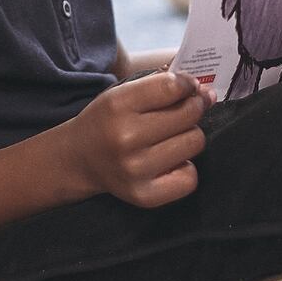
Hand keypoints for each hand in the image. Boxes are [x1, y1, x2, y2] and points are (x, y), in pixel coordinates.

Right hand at [64, 71, 213, 208]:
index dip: (188, 84)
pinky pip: (190, 178)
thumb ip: (159, 84)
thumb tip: (202, 88)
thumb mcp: (121, 93)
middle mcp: (126, 138)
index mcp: (117, 105)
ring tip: (172, 136)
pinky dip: (186, 167)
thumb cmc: (107, 121)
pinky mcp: (145, 196)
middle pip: (189, 115)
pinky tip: (170, 161)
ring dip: (189, 136)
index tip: (189, 87)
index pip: (171, 87)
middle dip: (193, 108)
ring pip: (194, 143)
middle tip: (186, 109)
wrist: (79, 160)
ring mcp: (136, 170)